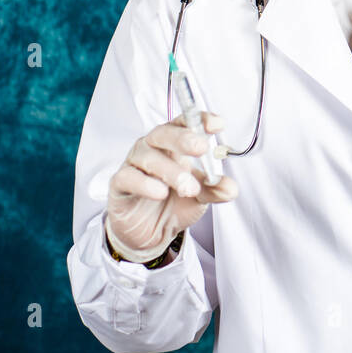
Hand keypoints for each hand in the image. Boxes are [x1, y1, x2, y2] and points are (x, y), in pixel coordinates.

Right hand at [105, 112, 239, 260]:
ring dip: (171, 171)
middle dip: (183, 138)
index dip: (199, 119)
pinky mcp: (120, 183)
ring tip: (189, 188)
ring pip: (148, 157)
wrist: (152, 232)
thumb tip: (231, 187)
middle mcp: (153, 147)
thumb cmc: (175, 202)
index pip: (185, 122)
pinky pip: (128, 177)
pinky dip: (145, 184)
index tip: (217, 124)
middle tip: (201, 147)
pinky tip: (160, 193)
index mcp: (174, 143)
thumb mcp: (201, 196)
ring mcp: (135, 164)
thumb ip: (215, 189)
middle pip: (164, 132)